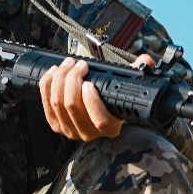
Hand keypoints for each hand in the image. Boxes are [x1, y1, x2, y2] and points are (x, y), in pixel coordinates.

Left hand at [38, 54, 154, 141]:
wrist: (96, 111)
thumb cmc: (111, 99)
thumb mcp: (125, 88)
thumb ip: (138, 73)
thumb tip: (146, 60)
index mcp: (110, 128)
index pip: (100, 120)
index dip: (91, 101)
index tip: (89, 82)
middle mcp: (89, 133)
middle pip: (73, 106)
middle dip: (71, 79)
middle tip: (78, 64)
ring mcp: (70, 130)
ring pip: (57, 103)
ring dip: (59, 79)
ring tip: (67, 64)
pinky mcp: (55, 125)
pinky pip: (46, 104)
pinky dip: (47, 85)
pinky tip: (53, 73)